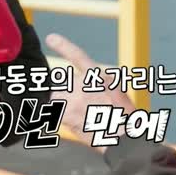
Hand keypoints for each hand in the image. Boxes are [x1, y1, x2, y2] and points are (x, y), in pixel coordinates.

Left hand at [45, 33, 136, 152]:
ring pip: (55, 98)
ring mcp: (73, 100)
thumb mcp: (118, 91)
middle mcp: (83, 85)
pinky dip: (52, 118)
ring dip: (58, 106)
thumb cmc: (124, 116)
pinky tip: (64, 125)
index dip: (63, 46)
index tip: (51, 38)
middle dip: (62, 93)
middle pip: (61, 83)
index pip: (77, 56)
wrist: (124, 137)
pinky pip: (51, 114)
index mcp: (98, 76)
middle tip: (77, 106)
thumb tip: (85, 86)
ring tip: (76, 117)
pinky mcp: (66, 115)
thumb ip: (100, 84)